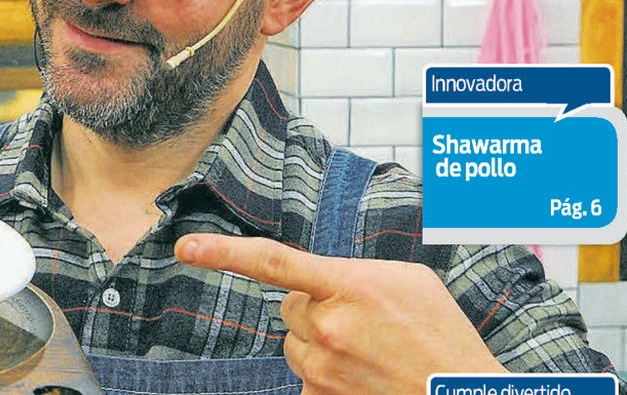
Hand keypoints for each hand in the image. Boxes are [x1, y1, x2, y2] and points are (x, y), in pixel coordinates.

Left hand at [175, 234, 506, 394]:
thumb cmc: (442, 335)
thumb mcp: (407, 282)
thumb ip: (354, 273)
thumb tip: (319, 281)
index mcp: (350, 287)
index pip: (273, 262)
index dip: (224, 253)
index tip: (185, 248)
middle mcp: (328, 329)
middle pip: (290, 308)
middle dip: (316, 311)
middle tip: (364, 325)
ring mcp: (323, 370)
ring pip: (296, 344)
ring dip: (321, 345)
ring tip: (370, 354)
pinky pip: (307, 377)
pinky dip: (328, 376)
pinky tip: (365, 377)